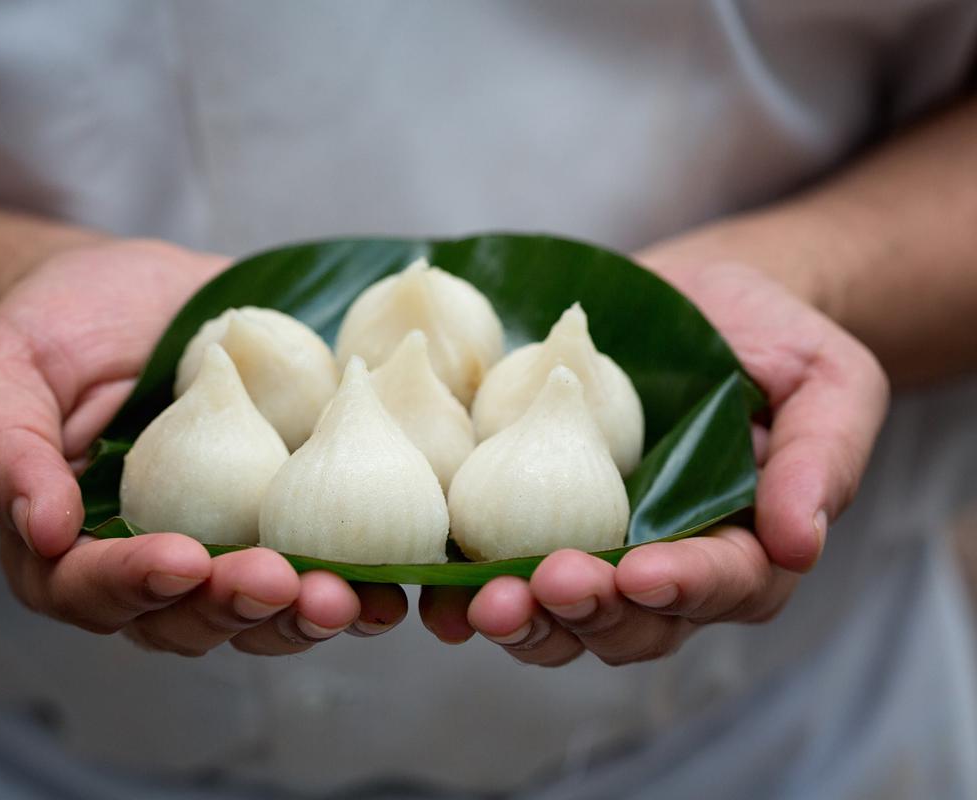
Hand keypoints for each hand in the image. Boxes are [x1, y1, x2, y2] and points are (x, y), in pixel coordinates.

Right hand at [0, 239, 406, 654]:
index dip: (135, 584)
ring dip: (304, 615)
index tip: (183, 559)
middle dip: (235, 609)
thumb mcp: (4, 367)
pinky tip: (392, 581)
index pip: (89, 590)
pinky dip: (355, 582)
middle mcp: (146, 567)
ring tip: (349, 598)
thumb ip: (6, 447)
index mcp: (65, 548)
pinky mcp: (281, 521)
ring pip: (256, 613)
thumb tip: (42, 529)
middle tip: (282, 583)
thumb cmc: (56, 325)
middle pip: (184, 619)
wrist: (132, 292)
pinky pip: (317, 568)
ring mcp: (221, 549)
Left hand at [420, 259, 888, 665]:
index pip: (721, 586)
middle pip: (631, 625)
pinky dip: (466, 597)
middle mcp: (665, 568)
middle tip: (547, 585)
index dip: (681, 588)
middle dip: (588, 614)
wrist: (693, 298)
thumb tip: (802, 542)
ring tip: (483, 605)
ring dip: (523, 621)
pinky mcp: (532, 524)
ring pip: (562, 621)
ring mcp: (595, 551)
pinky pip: (501, 576)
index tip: (639, 574)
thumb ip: (821, 456)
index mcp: (743, 547)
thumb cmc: (769, 335)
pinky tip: (437, 595)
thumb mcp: (824, 378)